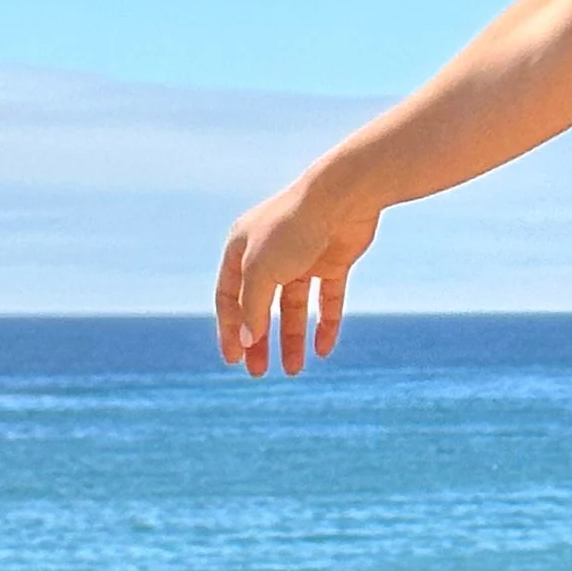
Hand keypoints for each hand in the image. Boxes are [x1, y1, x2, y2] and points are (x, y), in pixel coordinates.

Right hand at [215, 169, 377, 376]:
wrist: (343, 198)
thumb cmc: (293, 228)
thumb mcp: (261, 271)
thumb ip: (252, 308)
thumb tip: (246, 341)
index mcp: (241, 249)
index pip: (228, 296)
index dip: (229, 329)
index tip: (234, 360)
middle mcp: (270, 254)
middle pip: (260, 305)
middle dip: (259, 340)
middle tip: (259, 372)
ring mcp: (303, 258)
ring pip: (294, 307)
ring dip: (292, 338)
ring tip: (293, 370)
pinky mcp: (333, 261)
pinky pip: (327, 300)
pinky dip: (326, 324)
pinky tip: (323, 349)